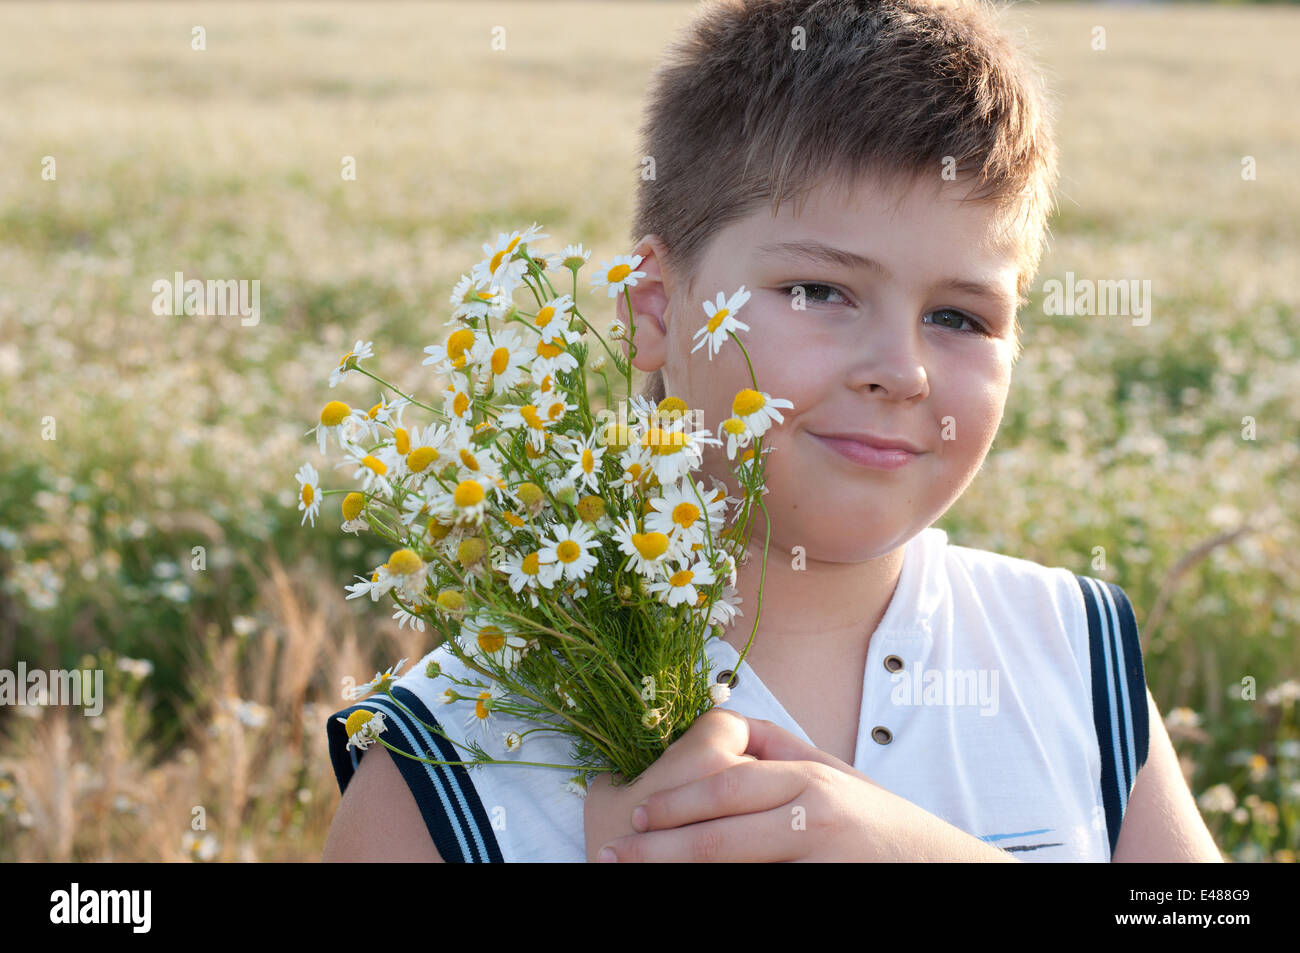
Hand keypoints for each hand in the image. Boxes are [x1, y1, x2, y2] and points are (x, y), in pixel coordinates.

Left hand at [590, 714, 1019, 861]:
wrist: (938, 868)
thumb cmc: (877, 819)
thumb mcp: (835, 771)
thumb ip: (780, 748)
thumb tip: (724, 723)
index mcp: (810, 780)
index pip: (725, 788)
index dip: (673, 803)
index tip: (633, 815)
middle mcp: (814, 818)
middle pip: (718, 836)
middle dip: (658, 848)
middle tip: (613, 854)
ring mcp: (819, 860)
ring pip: (733, 871)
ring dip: (680, 874)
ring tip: (637, 875)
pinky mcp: (822, 891)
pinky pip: (762, 892)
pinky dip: (723, 891)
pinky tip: (692, 893)